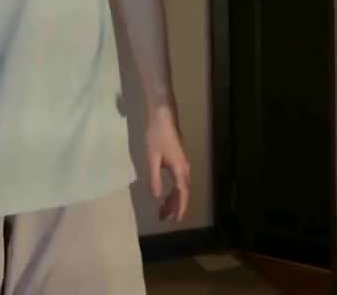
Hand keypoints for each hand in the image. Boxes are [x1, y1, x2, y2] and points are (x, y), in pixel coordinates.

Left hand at [144, 106, 189, 221]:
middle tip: (164, 219)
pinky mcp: (178, 160)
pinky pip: (178, 181)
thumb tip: (156, 197)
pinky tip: (164, 193)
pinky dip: (173, 190)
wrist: (163, 117)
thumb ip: (154, 178)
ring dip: (174, 199)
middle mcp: (184, 169)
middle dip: (175, 206)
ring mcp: (183, 164)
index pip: (182, 194)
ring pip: (181, 187)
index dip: (179, 208)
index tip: (175, 220)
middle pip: (183, 192)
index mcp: (179, 170)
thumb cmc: (156, 136)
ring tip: (163, 210)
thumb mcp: (151, 158)